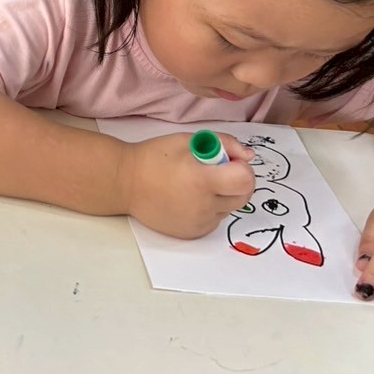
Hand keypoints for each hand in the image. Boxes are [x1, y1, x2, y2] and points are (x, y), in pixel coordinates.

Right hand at [119, 133, 255, 238]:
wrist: (124, 183)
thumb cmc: (154, 158)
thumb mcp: (189, 140)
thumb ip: (224, 144)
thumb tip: (248, 157)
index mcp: (201, 180)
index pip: (245, 180)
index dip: (242, 168)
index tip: (229, 161)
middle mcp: (203, 206)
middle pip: (244, 196)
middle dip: (237, 182)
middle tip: (216, 172)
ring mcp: (198, 223)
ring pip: (230, 208)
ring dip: (223, 195)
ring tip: (197, 185)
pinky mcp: (193, 233)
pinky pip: (215, 219)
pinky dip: (211, 208)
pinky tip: (190, 198)